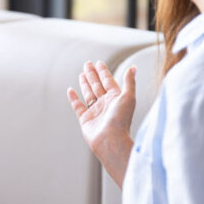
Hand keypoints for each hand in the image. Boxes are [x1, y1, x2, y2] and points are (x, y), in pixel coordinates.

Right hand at [67, 61, 135, 184]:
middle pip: (98, 85)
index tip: (99, 63)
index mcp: (116, 98)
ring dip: (85, 83)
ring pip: (88, 93)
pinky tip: (70, 90)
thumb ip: (129, 82)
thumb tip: (133, 68)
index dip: (103, 72)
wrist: (111, 140)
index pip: (108, 81)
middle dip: (93, 74)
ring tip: (81, 73)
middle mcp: (105, 104)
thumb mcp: (128, 97)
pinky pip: (78, 106)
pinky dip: (74, 98)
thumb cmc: (121, 120)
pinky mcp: (85, 119)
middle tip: (87, 64)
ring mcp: (95, 111)